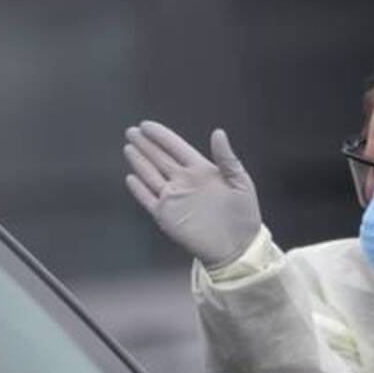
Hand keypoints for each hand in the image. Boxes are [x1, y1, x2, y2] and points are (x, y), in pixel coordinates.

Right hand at [124, 121, 261, 268]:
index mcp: (201, 170)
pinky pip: (149, 200)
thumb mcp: (241, 183)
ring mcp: (174, 199)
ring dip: (139, 162)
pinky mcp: (167, 216)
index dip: (161, 136)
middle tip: (131, 131)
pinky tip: (131, 178)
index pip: (176, 147)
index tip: (147, 125)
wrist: (238, 247)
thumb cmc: (244, 216)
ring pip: (151, 175)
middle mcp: (184, 182)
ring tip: (129, 147)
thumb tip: (218, 132)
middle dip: (145, 144)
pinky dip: (139, 190)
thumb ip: (227, 158)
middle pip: (159, 158)